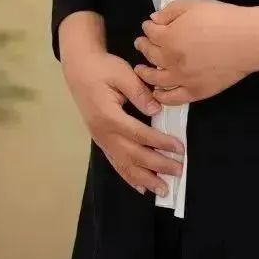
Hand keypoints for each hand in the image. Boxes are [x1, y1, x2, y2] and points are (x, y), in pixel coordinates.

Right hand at [61, 47, 185, 197]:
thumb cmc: (101, 68)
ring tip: (163, 190)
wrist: (78, 67)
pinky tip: (140, 187)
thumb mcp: (121, 73)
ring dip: (144, 178)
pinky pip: (115, 162)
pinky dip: (128, 176)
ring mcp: (100, 139)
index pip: (139, 134)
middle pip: (133, 154)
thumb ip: (139, 92)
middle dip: (157, 165)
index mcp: (109, 116)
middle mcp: (103, 132)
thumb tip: (156, 110)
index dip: (160, 143)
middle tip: (178, 171)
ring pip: (123, 164)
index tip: (179, 148)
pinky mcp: (100, 140)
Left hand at [132, 0, 258, 105]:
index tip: (148, 26)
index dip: (148, 28)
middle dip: (143, 47)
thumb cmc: (221, 18)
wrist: (247, 40)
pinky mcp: (196, 92)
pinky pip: (172, 99)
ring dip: (145, 73)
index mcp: (168, 38)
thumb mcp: (193, 5)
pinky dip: (161, 96)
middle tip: (141, 44)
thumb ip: (169, 11)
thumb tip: (153, 20)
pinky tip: (157, 93)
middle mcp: (170, 61)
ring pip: (155, 79)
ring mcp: (182, 79)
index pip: (150, 33)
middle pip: (150, 55)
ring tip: (140, 70)